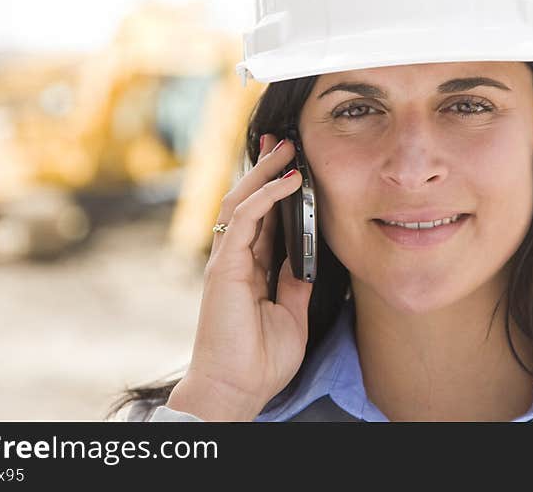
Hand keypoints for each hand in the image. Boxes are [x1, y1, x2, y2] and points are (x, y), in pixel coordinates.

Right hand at [167, 134, 312, 420]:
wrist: (234, 390)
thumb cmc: (258, 361)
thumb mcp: (290, 314)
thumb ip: (295, 283)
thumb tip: (308, 259)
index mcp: (249, 268)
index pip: (262, 217)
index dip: (275, 190)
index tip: (291, 165)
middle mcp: (234, 258)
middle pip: (247, 201)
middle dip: (265, 168)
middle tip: (284, 141)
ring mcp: (226, 260)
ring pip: (241, 201)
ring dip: (264, 172)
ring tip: (287, 148)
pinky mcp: (224, 267)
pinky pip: (245, 220)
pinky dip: (266, 196)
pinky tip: (288, 181)